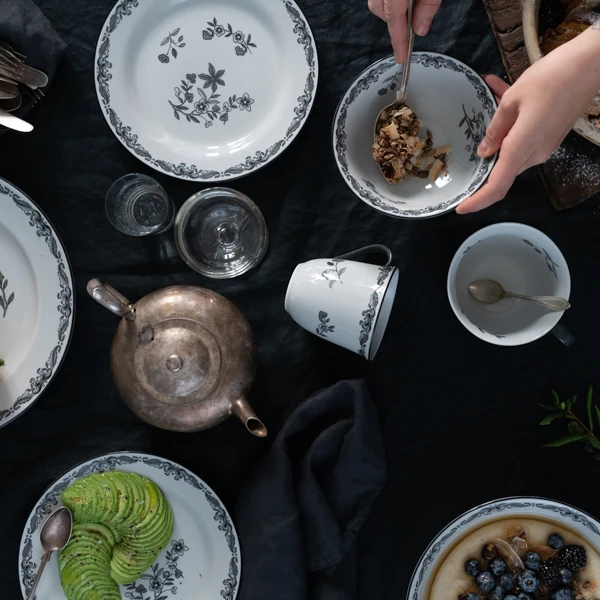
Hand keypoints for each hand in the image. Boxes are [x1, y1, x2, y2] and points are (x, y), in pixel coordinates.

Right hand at [368, 0, 442, 62]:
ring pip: (377, 2)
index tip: (401, 57)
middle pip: (379, 9)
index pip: (394, 17)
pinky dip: (389, 0)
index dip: (398, 39)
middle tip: (412, 23)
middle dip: (394, 21)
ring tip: (409, 7)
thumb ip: (428, 4)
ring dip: (391, 9)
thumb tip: (420, 29)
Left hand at [457, 26, 599, 213]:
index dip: (478, 201)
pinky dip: (511, 123)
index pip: (497, 187)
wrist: (593, 63)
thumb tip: (485, 152)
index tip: (461, 208)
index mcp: (521, 147)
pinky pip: (523, 137)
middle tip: (469, 133)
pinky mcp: (550, 136)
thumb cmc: (553, 77)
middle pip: (501, 169)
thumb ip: (495, 129)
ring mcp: (544, 146)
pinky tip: (500, 91)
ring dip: (497, 131)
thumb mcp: (513, 99)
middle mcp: (535, 153)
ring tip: (489, 94)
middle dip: (484, 155)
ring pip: (510, 149)